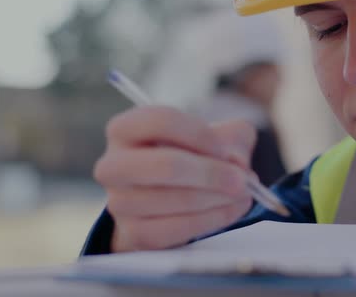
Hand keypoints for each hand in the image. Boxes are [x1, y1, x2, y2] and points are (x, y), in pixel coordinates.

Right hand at [94, 106, 255, 251]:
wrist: (168, 201)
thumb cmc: (191, 157)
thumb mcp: (214, 136)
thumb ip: (233, 138)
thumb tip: (236, 163)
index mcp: (125, 129)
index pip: (161, 121)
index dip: (200, 134)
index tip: (225, 148)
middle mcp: (113, 165)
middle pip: (166, 166)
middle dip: (211, 173)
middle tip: (241, 180)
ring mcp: (119, 202)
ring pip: (175, 200)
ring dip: (217, 198)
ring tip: (242, 194)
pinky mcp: (134, 234)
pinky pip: (178, 228)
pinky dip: (213, 219)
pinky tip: (231, 210)